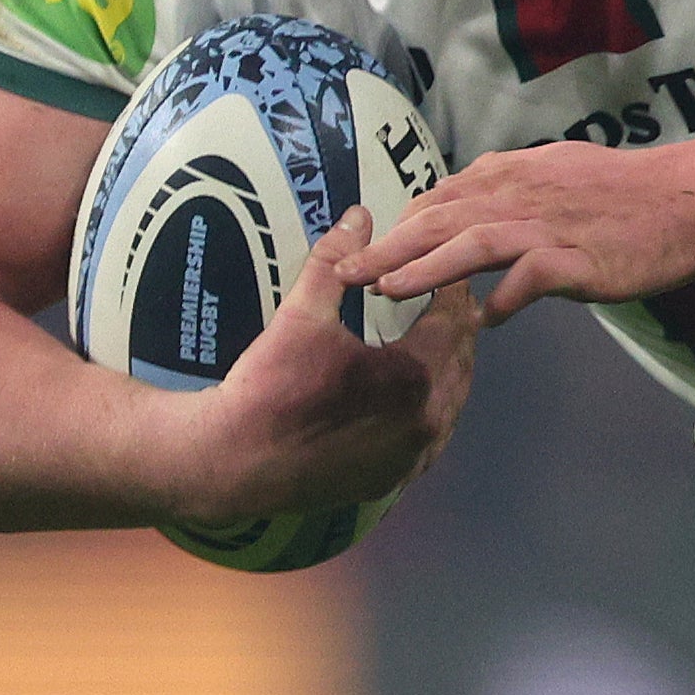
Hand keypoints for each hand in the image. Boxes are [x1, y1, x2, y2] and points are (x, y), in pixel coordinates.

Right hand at [183, 210, 474, 515]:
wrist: (232, 462)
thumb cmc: (268, 386)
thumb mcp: (301, 315)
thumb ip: (335, 262)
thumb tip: (357, 213)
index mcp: (415, 376)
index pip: (454, 321)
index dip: (451, 292)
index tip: (444, 271)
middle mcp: (427, 421)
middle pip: (462, 362)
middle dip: (454, 329)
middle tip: (443, 302)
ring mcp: (413, 457)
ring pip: (452, 403)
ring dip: (448, 370)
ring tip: (434, 342)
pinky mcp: (395, 480)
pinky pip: (432, 439)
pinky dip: (431, 411)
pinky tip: (417, 396)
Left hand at [338, 141, 694, 328]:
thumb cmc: (632, 190)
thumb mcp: (561, 172)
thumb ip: (514, 190)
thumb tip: (473, 210)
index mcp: (514, 174)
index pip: (440, 198)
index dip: (399, 226)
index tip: (366, 251)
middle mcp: (522, 194)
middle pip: (440, 217)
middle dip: (388, 246)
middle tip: (343, 273)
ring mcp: (550, 226)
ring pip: (472, 242)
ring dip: (424, 268)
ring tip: (386, 291)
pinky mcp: (578, 259)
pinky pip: (529, 279)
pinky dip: (502, 298)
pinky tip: (484, 320)